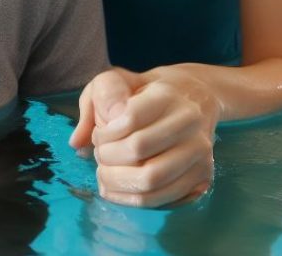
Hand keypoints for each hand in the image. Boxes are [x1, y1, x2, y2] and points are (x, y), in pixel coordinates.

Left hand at [70, 68, 219, 207]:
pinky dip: (131, 199)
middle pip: (138, 150)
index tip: (98, 133)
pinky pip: (162, 200)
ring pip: (151, 180)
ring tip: (104, 172)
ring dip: (117, 181)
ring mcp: (201, 153)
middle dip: (107, 157)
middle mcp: (189, 124)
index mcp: (167, 95)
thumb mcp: (117, 80)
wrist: (194, 98)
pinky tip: (117, 187)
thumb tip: (77, 142)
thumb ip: (96, 101)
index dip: (105, 132)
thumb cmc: (146, 92)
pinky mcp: (203, 177)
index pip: (130, 118)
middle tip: (100, 154)